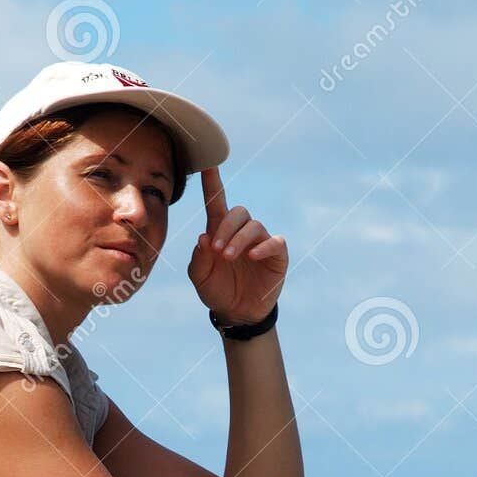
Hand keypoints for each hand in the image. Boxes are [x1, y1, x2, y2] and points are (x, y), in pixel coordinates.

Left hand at [187, 165, 287, 324]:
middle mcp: (242, 233)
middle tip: (217, 250)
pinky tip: (252, 256)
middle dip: (226, 228)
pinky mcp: (277, 256)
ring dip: (239, 239)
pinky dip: (263, 247)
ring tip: (228, 257)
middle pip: (239, 212)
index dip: (212, 182)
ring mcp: (261, 242)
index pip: (216, 202)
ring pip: (254, 226)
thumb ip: (199, 257)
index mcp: (220, 233)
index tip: (207, 163)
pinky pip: (275, 242)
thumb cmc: (217, 291)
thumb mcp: (200, 277)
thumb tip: (204, 237)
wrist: (237, 313)